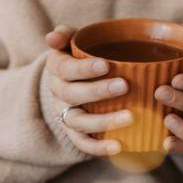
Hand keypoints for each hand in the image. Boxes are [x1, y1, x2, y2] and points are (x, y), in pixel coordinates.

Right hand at [44, 25, 131, 155]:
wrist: (74, 83)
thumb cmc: (82, 57)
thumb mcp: (74, 42)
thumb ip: (66, 35)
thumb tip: (52, 37)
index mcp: (57, 69)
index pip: (65, 69)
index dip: (83, 69)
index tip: (106, 65)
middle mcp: (58, 94)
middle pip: (72, 95)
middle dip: (97, 91)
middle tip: (124, 86)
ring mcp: (65, 115)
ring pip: (78, 122)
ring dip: (103, 121)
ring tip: (130, 117)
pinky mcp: (75, 134)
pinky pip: (83, 144)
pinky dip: (99, 148)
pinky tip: (119, 146)